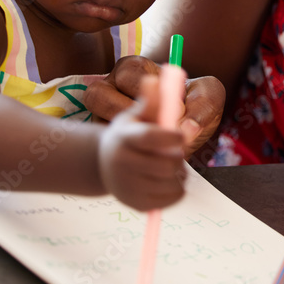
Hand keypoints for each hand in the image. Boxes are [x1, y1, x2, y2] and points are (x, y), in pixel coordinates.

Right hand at [96, 74, 185, 210]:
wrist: (102, 165)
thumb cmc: (128, 134)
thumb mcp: (136, 115)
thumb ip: (151, 101)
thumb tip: (155, 79)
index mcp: (124, 138)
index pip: (150, 137)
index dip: (170, 136)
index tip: (181, 135)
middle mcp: (122, 164)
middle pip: (166, 164)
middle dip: (178, 157)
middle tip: (178, 151)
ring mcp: (128, 188)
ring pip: (172, 182)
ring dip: (180, 173)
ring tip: (171, 164)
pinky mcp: (137, 205)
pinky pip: (173, 198)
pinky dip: (178, 188)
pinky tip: (167, 179)